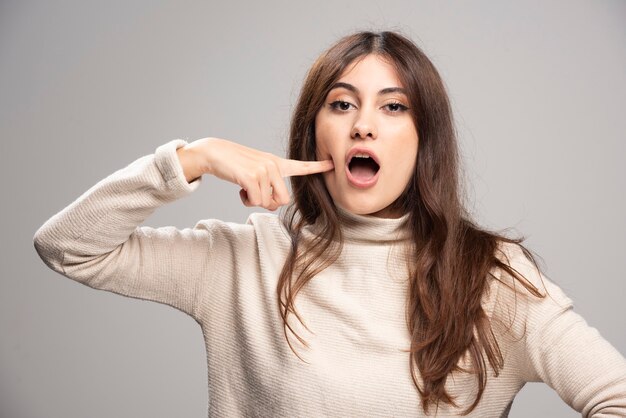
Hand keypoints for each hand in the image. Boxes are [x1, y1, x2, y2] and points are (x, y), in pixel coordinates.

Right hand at [184, 138, 333, 210]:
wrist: (215, 153)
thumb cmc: (235, 165)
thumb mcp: (256, 171)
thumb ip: (269, 186)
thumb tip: (273, 204)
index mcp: (277, 163)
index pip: (300, 165)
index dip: (317, 166)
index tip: (332, 164)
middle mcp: (273, 165)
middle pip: (283, 200)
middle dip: (268, 203)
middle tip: (255, 195)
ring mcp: (264, 170)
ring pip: (267, 202)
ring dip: (254, 201)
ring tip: (246, 188)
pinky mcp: (252, 177)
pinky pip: (256, 201)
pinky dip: (246, 200)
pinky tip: (240, 189)